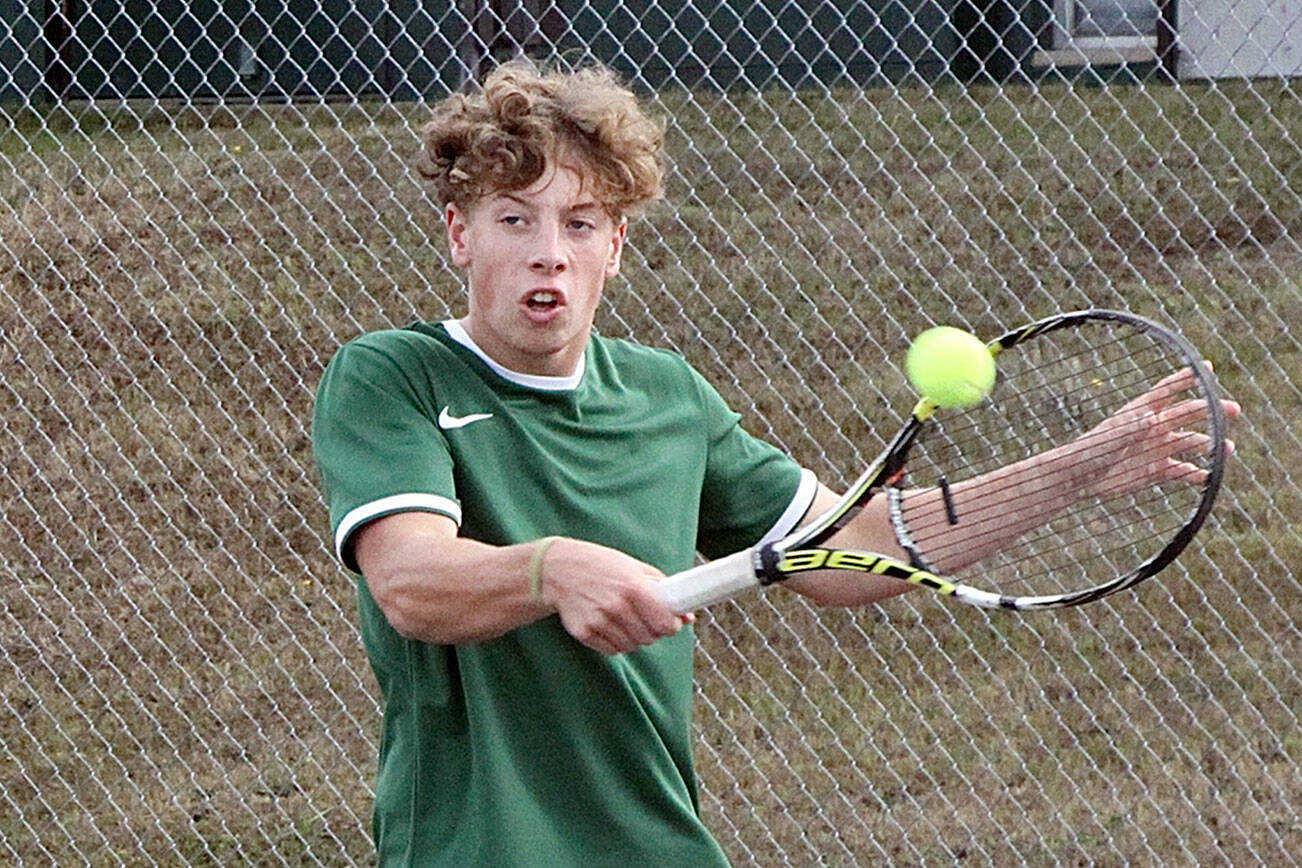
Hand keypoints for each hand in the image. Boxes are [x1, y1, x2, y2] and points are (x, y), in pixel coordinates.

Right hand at [538, 539, 694, 654]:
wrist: (558, 569)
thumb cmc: (600, 565)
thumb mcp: (634, 567)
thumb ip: (662, 589)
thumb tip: (687, 615)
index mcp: (633, 588)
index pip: (665, 624)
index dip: (672, 626)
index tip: (671, 622)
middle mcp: (616, 606)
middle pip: (650, 638)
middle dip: (653, 631)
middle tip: (646, 618)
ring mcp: (599, 622)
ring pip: (632, 646)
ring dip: (634, 637)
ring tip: (625, 619)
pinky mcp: (584, 633)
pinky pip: (612, 650)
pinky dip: (616, 642)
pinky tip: (609, 624)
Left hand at [1076, 362, 1238, 499]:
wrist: (1079, 477)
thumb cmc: (1090, 451)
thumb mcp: (1111, 437)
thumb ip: (1131, 428)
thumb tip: (1152, 418)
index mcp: (1141, 412)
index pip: (1167, 390)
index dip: (1186, 378)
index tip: (1207, 367)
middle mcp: (1155, 427)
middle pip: (1189, 413)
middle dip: (1212, 409)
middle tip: (1234, 409)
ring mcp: (1158, 448)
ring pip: (1191, 442)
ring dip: (1211, 444)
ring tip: (1227, 448)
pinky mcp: (1157, 470)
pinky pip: (1183, 471)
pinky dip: (1197, 474)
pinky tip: (1209, 477)